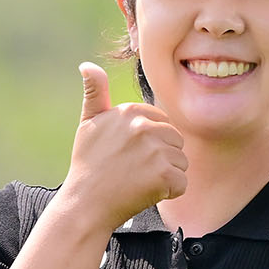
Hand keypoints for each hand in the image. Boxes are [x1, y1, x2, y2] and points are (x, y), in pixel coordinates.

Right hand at [58, 63, 188, 231]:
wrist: (86, 203)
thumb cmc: (88, 165)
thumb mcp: (88, 123)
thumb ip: (95, 93)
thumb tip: (88, 65)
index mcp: (130, 111)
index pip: (162, 123)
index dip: (151, 143)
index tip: (130, 154)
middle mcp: (144, 127)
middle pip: (175, 141)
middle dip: (162, 157)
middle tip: (135, 170)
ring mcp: (155, 151)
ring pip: (181, 162)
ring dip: (166, 176)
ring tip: (140, 181)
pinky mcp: (164, 175)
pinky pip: (182, 183)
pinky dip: (169, 192)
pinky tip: (147, 193)